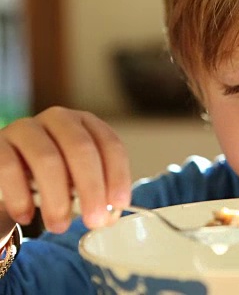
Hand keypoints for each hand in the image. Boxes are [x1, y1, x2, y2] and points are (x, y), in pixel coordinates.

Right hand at [0, 107, 131, 232]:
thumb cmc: (52, 180)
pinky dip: (20, 197)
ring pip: (47, 159)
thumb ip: (96, 193)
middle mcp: (58, 119)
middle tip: (94, 220)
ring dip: (57, 198)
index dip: (117, 175)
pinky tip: (26, 216)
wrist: (5, 180)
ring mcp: (26, 128)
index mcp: (86, 124)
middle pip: (81, 149)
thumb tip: (110, 215)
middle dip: (91, 188)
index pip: (110, 144)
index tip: (119, 204)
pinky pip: (9, 168)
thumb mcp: (77, 182)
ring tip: (60, 226)